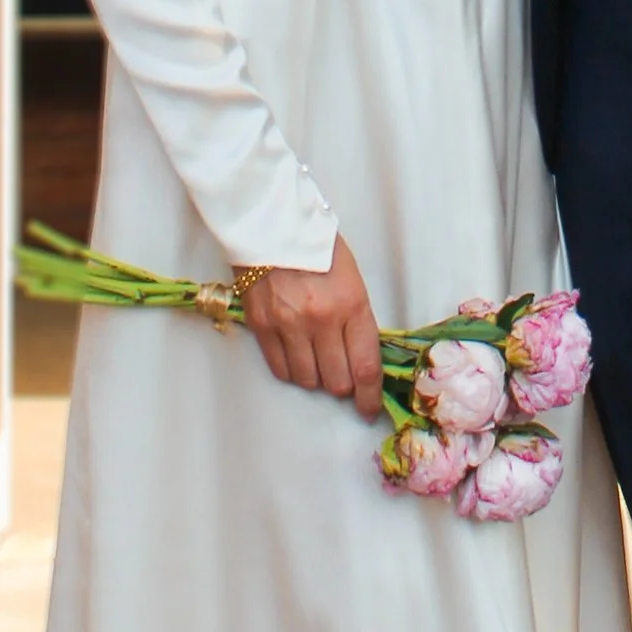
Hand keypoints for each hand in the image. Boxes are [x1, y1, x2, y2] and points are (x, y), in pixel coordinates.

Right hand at [241, 234, 384, 417]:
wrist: (271, 224)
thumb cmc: (317, 245)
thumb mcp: (350, 277)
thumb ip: (356, 317)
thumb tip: (359, 357)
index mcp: (351, 303)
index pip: (365, 366)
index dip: (369, 396)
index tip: (368, 408)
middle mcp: (321, 320)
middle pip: (337, 381)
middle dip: (343, 383)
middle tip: (341, 371)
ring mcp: (288, 325)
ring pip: (308, 380)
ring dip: (316, 376)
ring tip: (316, 356)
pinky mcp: (262, 326)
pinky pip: (280, 370)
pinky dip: (291, 370)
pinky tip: (295, 354)